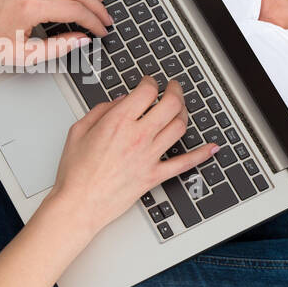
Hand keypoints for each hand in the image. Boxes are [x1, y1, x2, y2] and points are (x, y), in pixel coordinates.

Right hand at [45, 76, 218, 235]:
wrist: (79, 204)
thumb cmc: (75, 172)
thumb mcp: (78, 131)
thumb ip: (101, 111)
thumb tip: (121, 101)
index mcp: (118, 122)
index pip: (147, 91)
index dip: (150, 82)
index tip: (149, 83)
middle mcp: (138, 136)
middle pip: (170, 105)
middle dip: (175, 91)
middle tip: (173, 87)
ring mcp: (149, 157)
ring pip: (179, 127)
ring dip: (184, 113)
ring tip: (181, 108)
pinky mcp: (154, 176)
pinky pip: (184, 163)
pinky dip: (201, 154)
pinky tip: (211, 148)